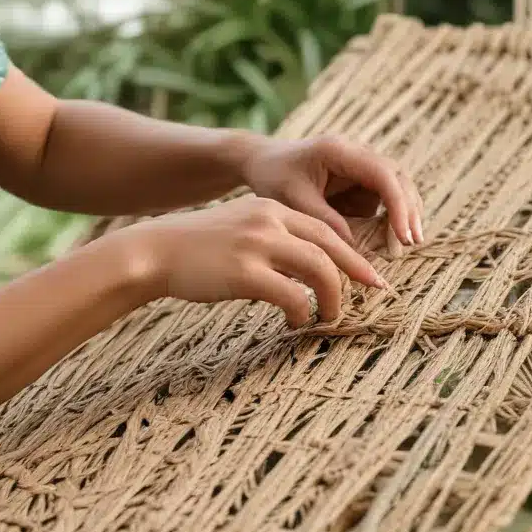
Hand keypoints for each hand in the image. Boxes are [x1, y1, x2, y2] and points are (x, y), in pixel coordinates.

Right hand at [109, 196, 389, 327]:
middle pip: (330, 247)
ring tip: (330, 317)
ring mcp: (258, 245)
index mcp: (270, 209)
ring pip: (319, 271)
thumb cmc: (195, 248)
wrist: (154, 252)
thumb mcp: (238, 228)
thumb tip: (302, 270)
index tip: (368, 273)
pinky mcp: (245, 273)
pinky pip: (292, 296)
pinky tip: (295, 323)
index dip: (350, 253)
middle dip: (357, 273)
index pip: (324, 229)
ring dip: (333, 299)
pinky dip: (303, 313)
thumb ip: (270, 238)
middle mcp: (269, 221)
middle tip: (377, 292)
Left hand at [239, 135, 423, 248]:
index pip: (382, 174)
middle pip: (397, 177)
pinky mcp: (360, 180)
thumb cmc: (273, 177)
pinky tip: (392, 239)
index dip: (398, 204)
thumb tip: (354, 247)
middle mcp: (356, 153)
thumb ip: (323, 220)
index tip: (403, 234)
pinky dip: (390, 217)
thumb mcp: (291, 199)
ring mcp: (361, 165)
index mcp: (338, 150)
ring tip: (406, 244)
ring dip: (405, 213)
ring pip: (396, 187)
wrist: (263, 162)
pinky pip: (383, 198)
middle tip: (413, 241)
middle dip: (408, 209)